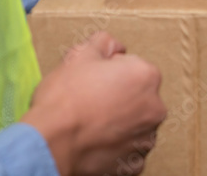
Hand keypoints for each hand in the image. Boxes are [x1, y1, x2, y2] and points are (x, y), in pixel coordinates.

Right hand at [22, 32, 166, 175]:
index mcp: (147, 77)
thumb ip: (104, 43)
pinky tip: (97, 144)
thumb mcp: (80, 55)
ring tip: (92, 125)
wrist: (51, 142)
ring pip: (136, 126)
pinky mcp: (134, 164)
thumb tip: (115, 46)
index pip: (134, 68)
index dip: (111, 72)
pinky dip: (117, 149)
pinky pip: (129, 152)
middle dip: (121, 97)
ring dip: (121, 124)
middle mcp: (155, 108)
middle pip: (139, 97)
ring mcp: (146, 138)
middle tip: (91, 102)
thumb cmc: (65, 97)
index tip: (93, 80)